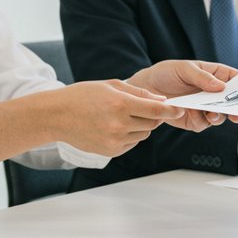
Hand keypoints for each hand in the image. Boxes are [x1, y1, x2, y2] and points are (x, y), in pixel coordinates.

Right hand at [51, 80, 186, 156]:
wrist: (57, 116)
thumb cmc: (83, 96)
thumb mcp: (110, 85)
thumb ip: (138, 93)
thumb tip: (160, 101)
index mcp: (120, 104)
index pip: (155, 111)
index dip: (170, 111)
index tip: (180, 110)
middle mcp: (119, 125)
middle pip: (152, 124)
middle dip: (153, 116)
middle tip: (143, 108)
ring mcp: (114, 141)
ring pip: (143, 134)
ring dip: (141, 126)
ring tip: (122, 116)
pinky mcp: (111, 152)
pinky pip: (132, 143)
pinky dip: (130, 135)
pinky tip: (114, 126)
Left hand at [128, 60, 237, 131]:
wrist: (146, 89)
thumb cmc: (166, 73)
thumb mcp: (184, 68)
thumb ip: (202, 77)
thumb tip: (221, 87)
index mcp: (214, 75)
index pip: (235, 80)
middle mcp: (212, 93)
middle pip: (231, 102)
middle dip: (236, 109)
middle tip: (237, 114)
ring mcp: (203, 107)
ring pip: (219, 116)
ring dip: (217, 117)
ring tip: (211, 114)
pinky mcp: (194, 119)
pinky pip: (203, 124)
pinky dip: (200, 121)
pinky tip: (191, 113)